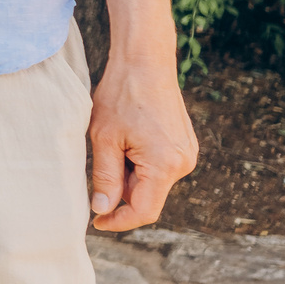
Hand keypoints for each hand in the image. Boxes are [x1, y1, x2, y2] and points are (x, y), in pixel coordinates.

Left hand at [87, 51, 198, 230]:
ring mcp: (188, 154)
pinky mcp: (185, 145)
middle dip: (121, 190)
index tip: (96, 222)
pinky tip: (128, 138)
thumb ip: (105, 177)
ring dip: (130, 174)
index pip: (144, 210)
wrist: (146, 61)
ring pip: (152, 182)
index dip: (119, 220)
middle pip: (148, 196)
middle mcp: (184, 163)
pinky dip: (140, 163)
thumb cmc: (121, 95)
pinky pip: (160, 167)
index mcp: (165, 165)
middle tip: (100, 161)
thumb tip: (103, 210)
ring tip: (115, 141)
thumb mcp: (104, 138)